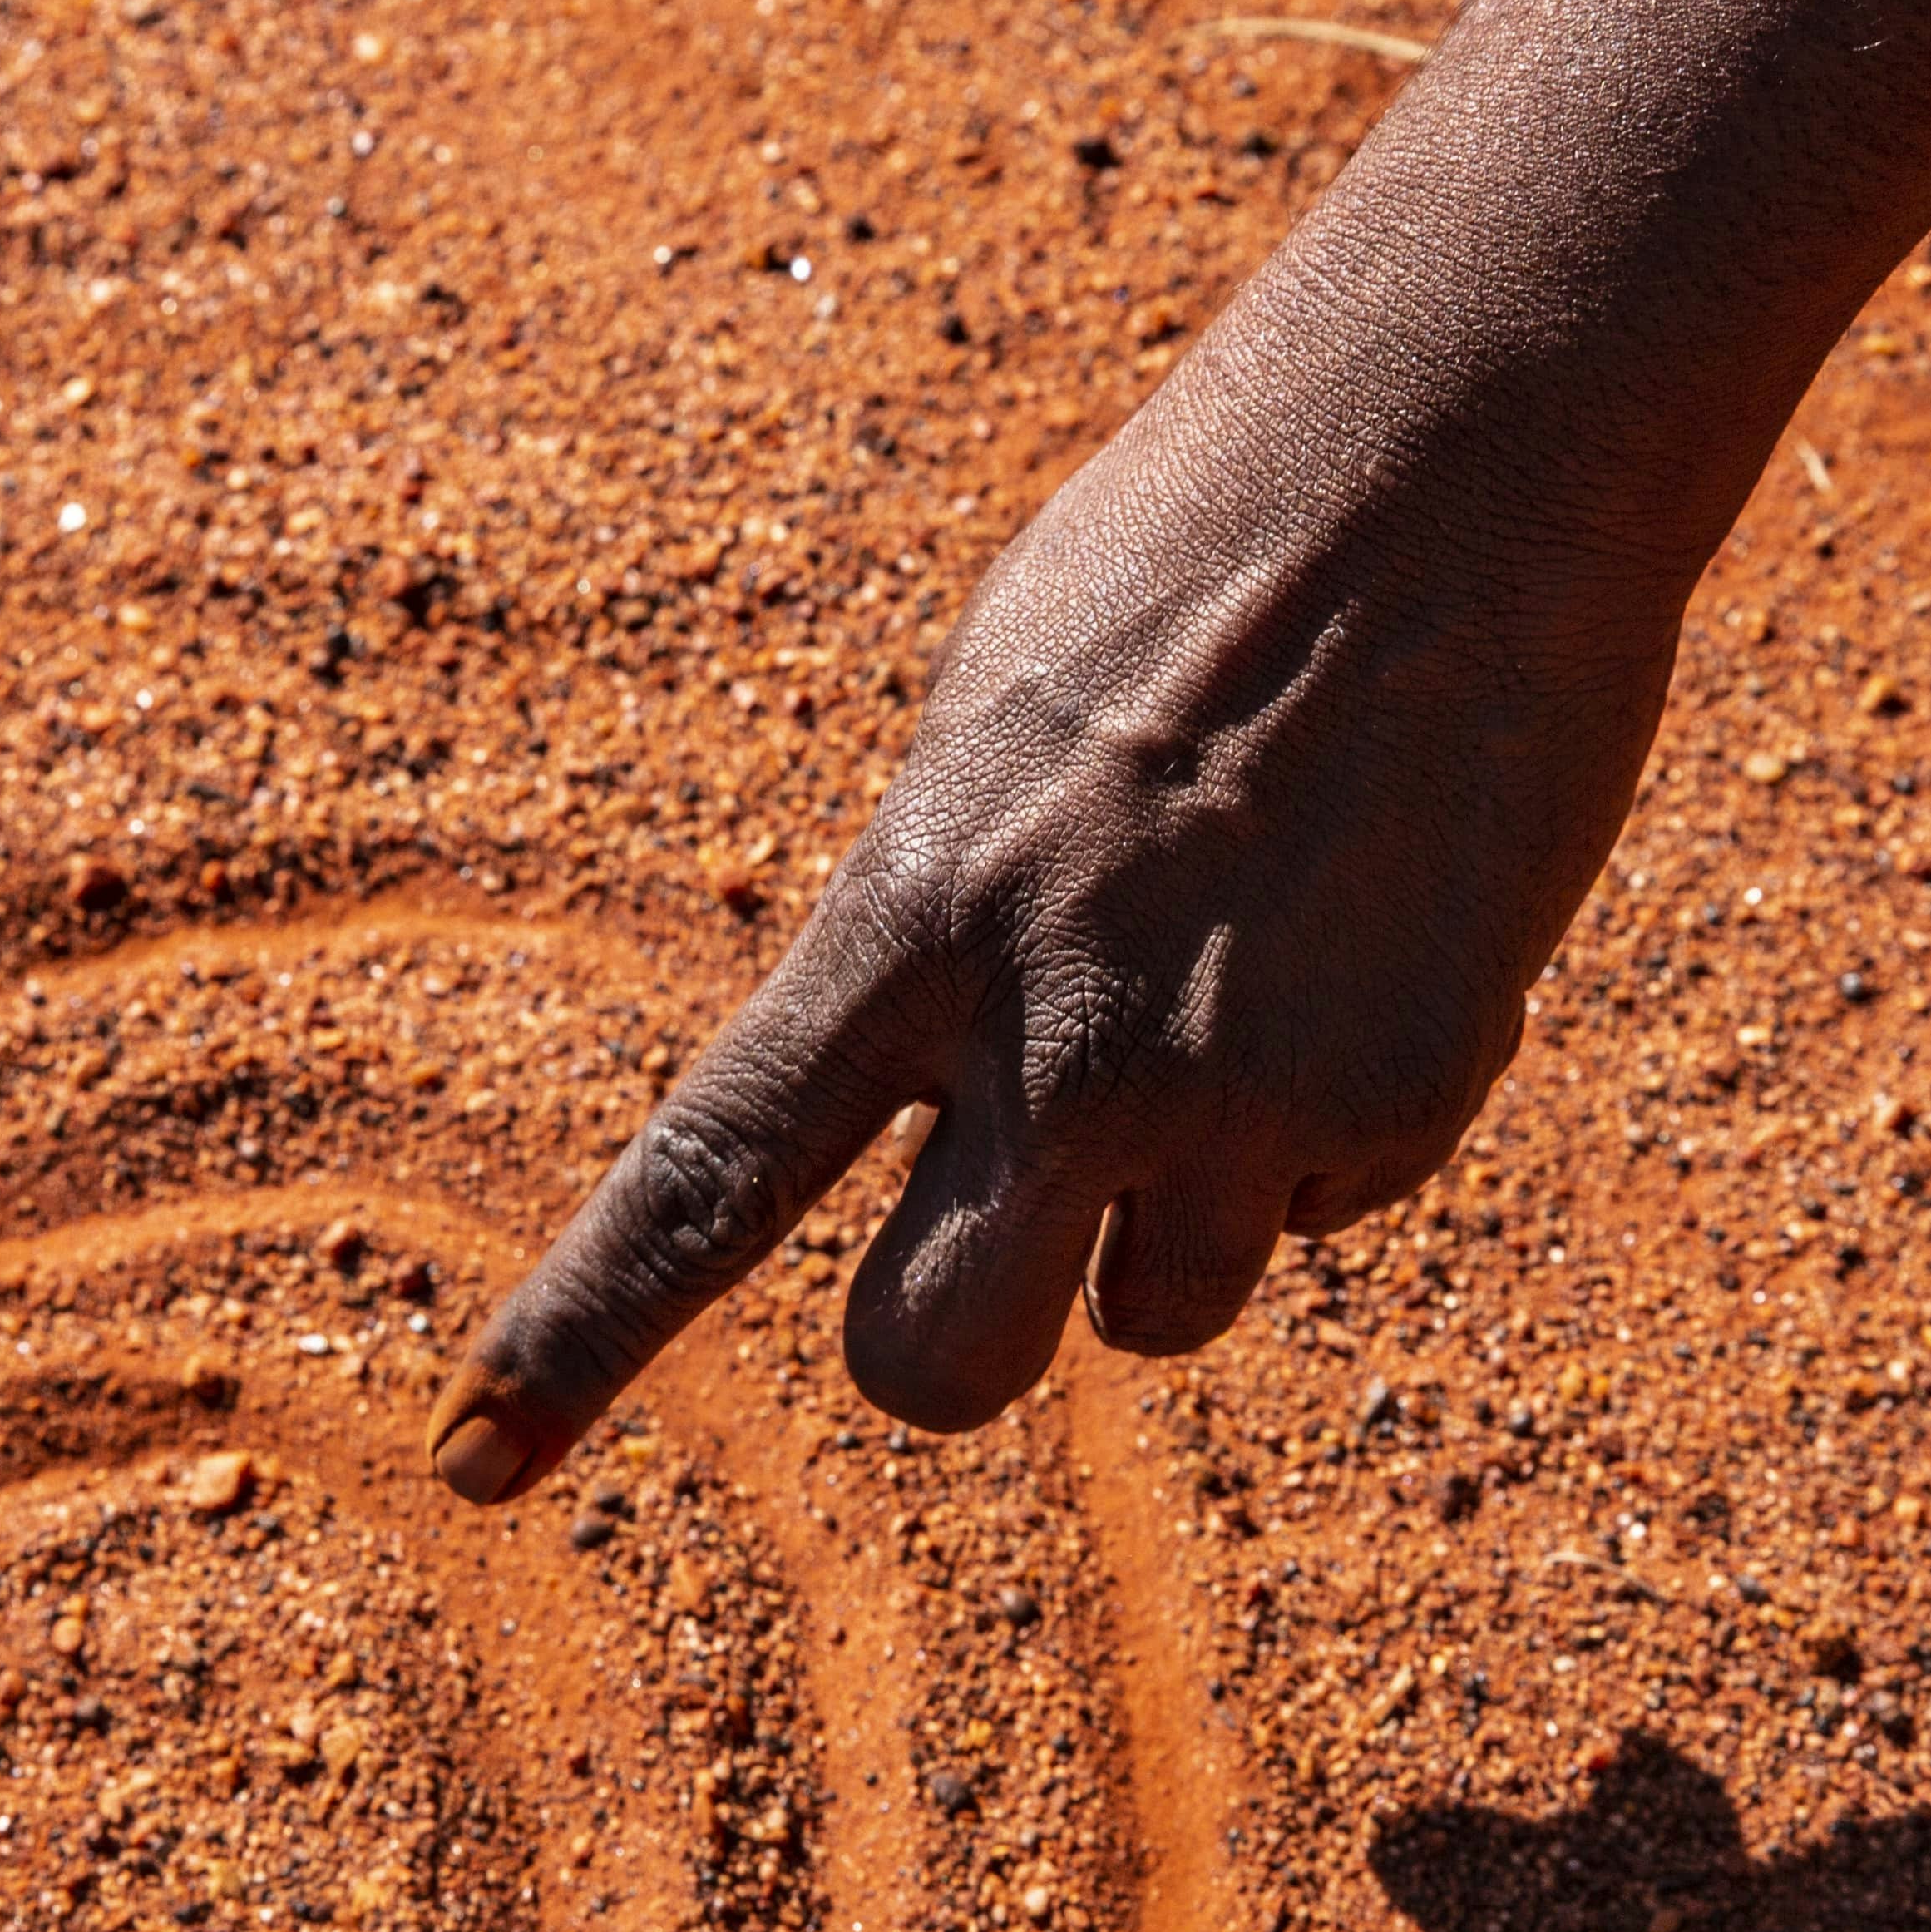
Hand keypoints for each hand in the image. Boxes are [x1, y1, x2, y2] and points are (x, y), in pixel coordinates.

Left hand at [423, 282, 1684, 1497]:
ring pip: (1160, 1313)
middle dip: (969, 1328)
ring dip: (1184, 1211)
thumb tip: (962, 1108)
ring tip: (1248, 984)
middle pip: (935, 1363)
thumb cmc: (1203, 559)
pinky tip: (1370, 935)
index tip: (468, 1465)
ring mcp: (1239, 1088)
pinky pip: (1328, 1207)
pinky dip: (1338, 1115)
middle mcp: (1060, 1040)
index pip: (709, 1172)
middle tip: (1022, 1226)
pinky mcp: (1407, 1098)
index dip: (581, 1335)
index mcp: (912, 918)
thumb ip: (949, 937)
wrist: (1461, 467)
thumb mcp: (1001, 738)